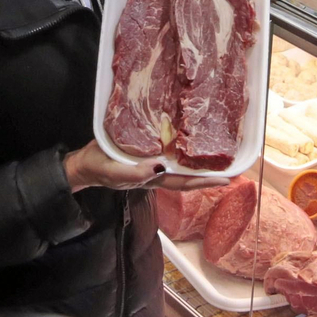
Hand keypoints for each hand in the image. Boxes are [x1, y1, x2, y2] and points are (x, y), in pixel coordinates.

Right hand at [64, 140, 231, 192]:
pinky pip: (167, 147)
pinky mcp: (145, 148)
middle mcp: (158, 170)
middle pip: (188, 173)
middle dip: (208, 171)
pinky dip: (179, 143)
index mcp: (154, 178)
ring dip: (197, 158)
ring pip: (180, 161)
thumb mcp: (117, 173)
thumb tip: (161, 167)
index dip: (205, 182)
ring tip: (217, 149)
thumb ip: (137, 173)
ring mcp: (152, 161)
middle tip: (231, 164)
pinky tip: (186, 134)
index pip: (185, 182)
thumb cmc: (101, 170)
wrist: (85, 163)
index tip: (227, 179)